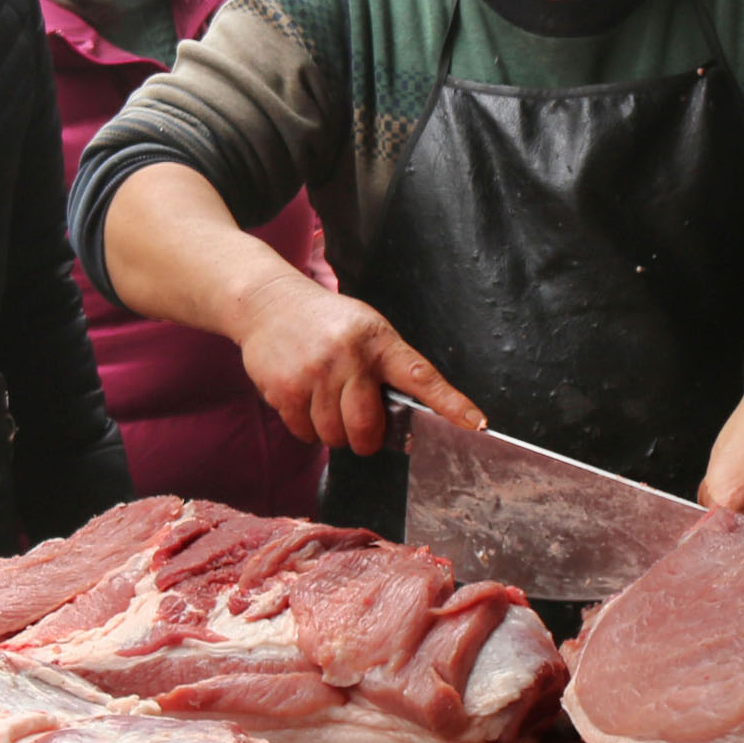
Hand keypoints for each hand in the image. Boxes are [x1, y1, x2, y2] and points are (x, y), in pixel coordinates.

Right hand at [231, 270, 480, 455]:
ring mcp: (314, 374)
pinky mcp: (284, 389)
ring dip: (332, 431)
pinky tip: (303, 399)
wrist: (267, 304)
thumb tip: (403, 421)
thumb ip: (386, 368)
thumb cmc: (326, 323)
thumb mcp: (365, 330)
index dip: (450, 404)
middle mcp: (348, 357)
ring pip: (333, 436)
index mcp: (378, 341)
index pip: (421, 377)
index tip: (475, 424)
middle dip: (365, 439)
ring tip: (325, 401)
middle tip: (360, 427)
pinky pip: (304, 433)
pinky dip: (306, 427)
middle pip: (367, 428)